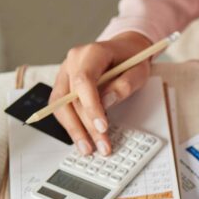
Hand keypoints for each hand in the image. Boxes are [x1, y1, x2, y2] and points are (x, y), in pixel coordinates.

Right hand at [51, 31, 152, 155]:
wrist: (125, 49)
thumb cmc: (131, 58)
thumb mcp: (138, 70)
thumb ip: (124, 85)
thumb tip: (106, 102)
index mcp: (91, 52)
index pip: (84, 81)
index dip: (91, 107)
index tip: (102, 127)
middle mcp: (73, 61)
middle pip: (70, 97)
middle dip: (85, 126)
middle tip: (101, 146)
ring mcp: (65, 73)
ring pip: (60, 106)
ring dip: (74, 130)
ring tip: (88, 149)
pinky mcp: (64, 86)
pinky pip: (62, 108)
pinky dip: (72, 125)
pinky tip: (83, 139)